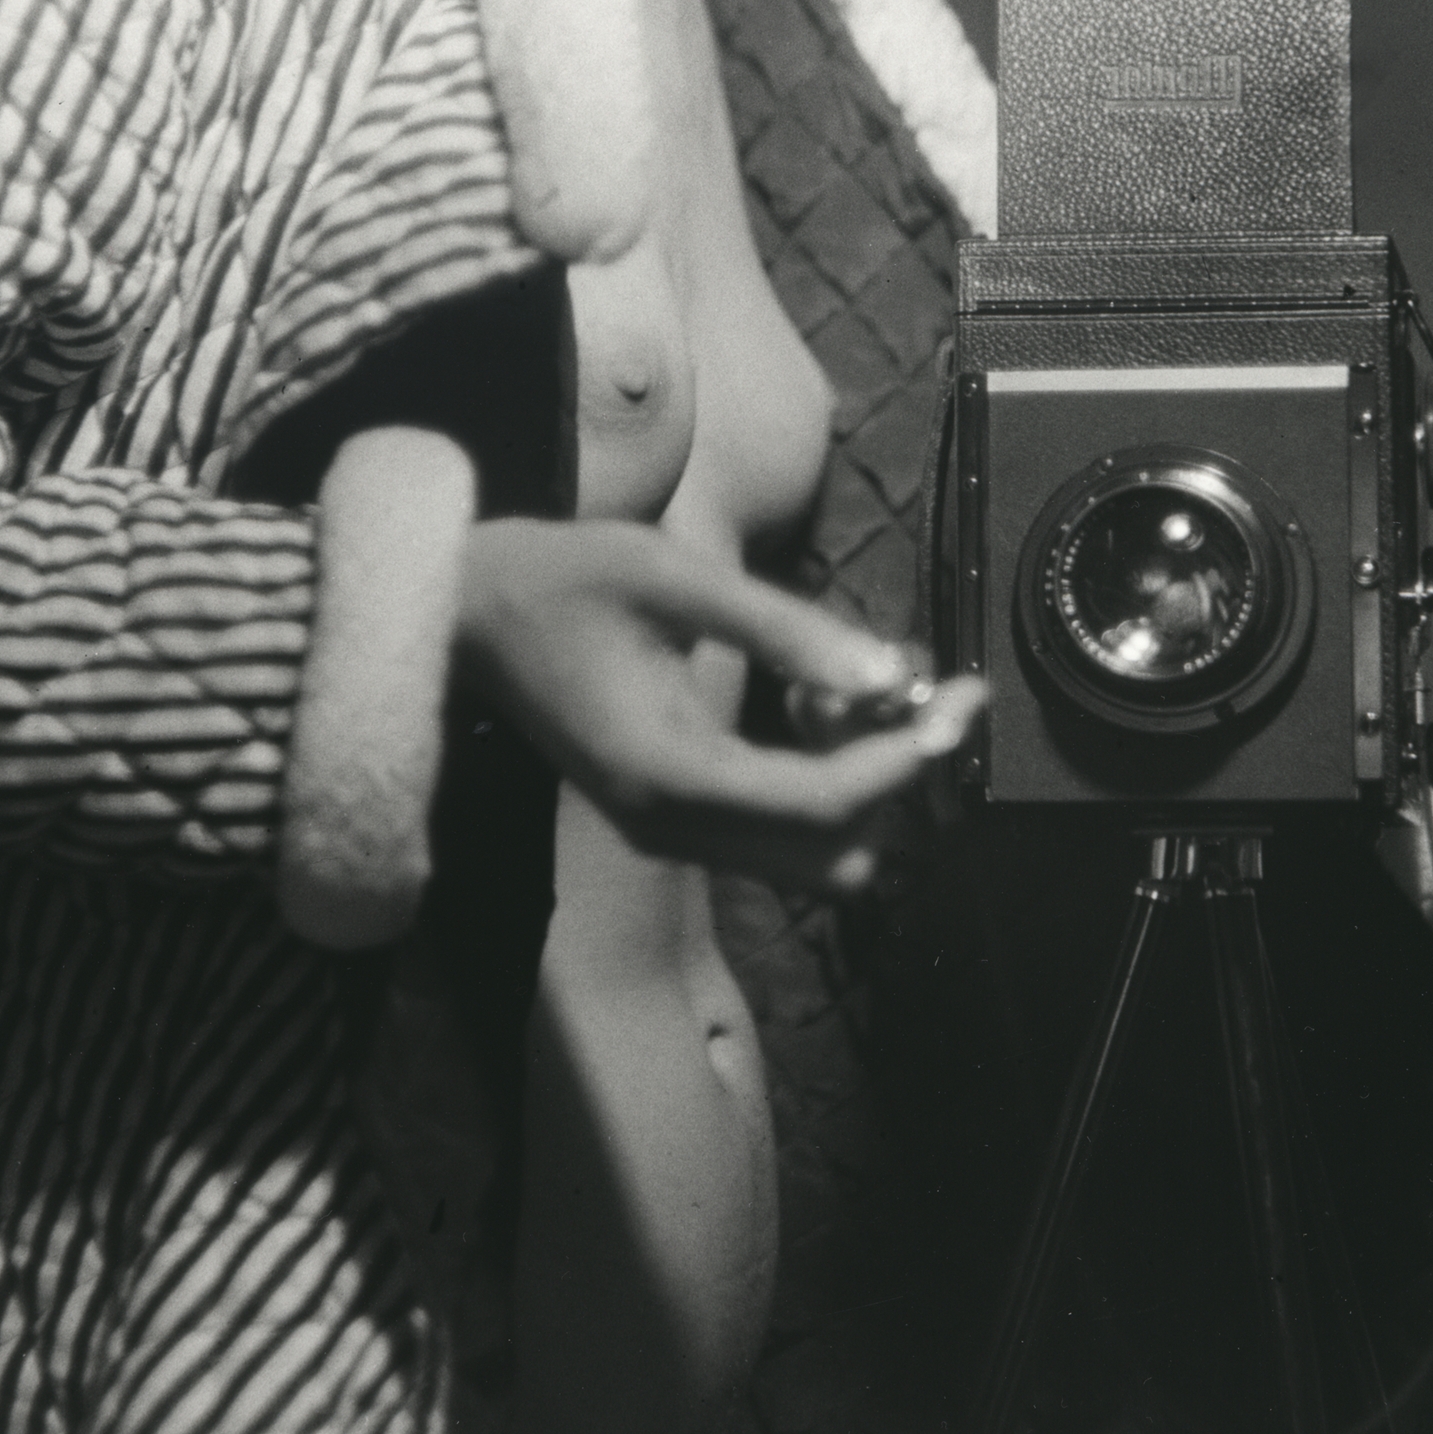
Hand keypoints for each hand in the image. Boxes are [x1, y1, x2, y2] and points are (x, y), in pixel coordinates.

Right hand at [455, 517, 980, 891]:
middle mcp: (672, 827)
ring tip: (845, 682)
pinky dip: (819, 781)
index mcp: (670, 772)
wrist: (470, 616)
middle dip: (892, 776)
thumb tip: (888, 672)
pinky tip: (809, 698)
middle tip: (916, 686)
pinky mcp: (671, 821)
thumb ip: (784, 626)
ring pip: (814, 856)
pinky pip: (778, 833)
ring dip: (858, 782)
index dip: (904, 755)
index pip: (824, 803)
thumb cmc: (567, 579)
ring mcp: (669, 834)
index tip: (961, 695)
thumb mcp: (674, 577)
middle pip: (835, 853)